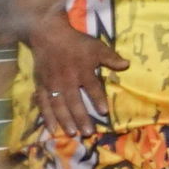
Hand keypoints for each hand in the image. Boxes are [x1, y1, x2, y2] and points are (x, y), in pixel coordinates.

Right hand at [31, 15, 129, 136]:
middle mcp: (67, 79)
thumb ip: (110, 58)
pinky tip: (51, 128)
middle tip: (88, 132)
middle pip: (74, 101)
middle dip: (81, 117)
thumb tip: (127, 65)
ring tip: (73, 133)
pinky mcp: (41, 86)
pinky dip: (47, 116)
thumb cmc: (76, 43)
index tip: (103, 111)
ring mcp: (52, 84)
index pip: (92, 86)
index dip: (98, 99)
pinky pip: (43, 103)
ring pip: (59, 105)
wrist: (49, 35)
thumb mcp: (96, 46)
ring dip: (66, 120)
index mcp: (82, 70)